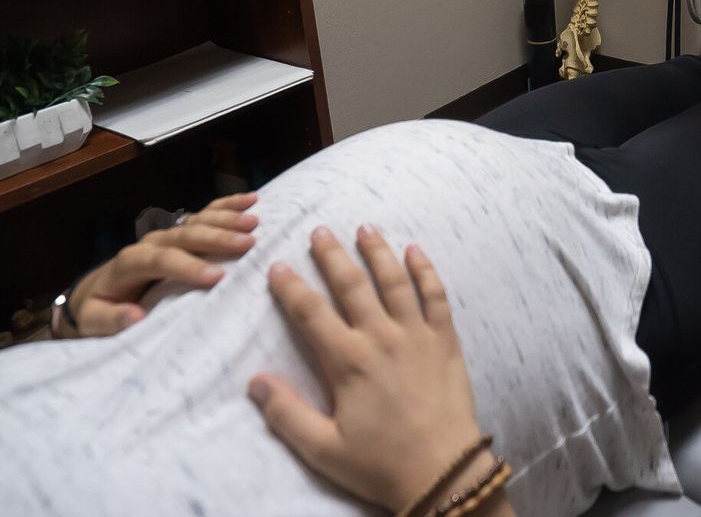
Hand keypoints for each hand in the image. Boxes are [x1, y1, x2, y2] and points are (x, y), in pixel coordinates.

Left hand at [63, 192, 258, 336]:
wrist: (97, 292)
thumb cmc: (100, 309)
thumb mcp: (95, 320)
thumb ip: (111, 320)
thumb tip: (134, 315)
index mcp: (130, 263)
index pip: (161, 260)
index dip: (188, 266)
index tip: (217, 277)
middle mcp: (150, 242)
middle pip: (185, 235)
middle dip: (216, 237)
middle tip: (248, 243)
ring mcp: (167, 235)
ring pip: (197, 220)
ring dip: (226, 219)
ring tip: (254, 222)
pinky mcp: (180, 234)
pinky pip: (205, 214)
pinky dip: (227, 206)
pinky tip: (251, 201)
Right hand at [249, 227, 490, 515]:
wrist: (444, 472)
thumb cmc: (380, 464)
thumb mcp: (323, 449)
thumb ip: (286, 414)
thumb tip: (255, 382)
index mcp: (349, 362)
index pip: (312, 313)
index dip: (292, 287)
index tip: (278, 266)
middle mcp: (382, 339)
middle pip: (353, 286)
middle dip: (332, 255)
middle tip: (319, 231)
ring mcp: (417, 336)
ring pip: (395, 281)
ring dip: (378, 252)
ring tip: (365, 228)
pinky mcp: (446, 342)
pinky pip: (436, 297)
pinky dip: (426, 271)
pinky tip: (416, 251)